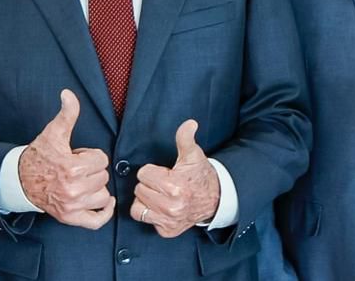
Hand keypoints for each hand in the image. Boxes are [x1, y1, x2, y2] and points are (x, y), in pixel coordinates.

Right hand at [18, 89, 113, 228]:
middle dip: (92, 171)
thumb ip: (67, 113)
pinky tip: (104, 202)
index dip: (91, 155)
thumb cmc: (40, 155)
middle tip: (76, 168)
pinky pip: (96, 221)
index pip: (102, 160)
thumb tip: (68, 94)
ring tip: (81, 182)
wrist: (20, 180)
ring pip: (103, 196)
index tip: (78, 156)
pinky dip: (103, 213)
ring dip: (96, 188)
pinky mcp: (70, 218)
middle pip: (103, 177)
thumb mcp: (53, 132)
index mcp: (72, 168)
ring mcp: (72, 206)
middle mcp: (73, 189)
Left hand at [132, 120, 221, 237]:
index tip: (164, 172)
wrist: (216, 199)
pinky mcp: (167, 231)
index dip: (152, 171)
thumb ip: (185, 138)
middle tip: (162, 183)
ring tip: (158, 195)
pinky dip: (151, 214)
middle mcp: (170, 206)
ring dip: (146, 200)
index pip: (143, 174)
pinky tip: (161, 207)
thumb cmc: (200, 176)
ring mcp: (168, 221)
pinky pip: (145, 221)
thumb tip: (189, 124)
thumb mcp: (193, 155)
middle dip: (149, 185)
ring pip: (138, 208)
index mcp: (174, 186)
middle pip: (139, 190)